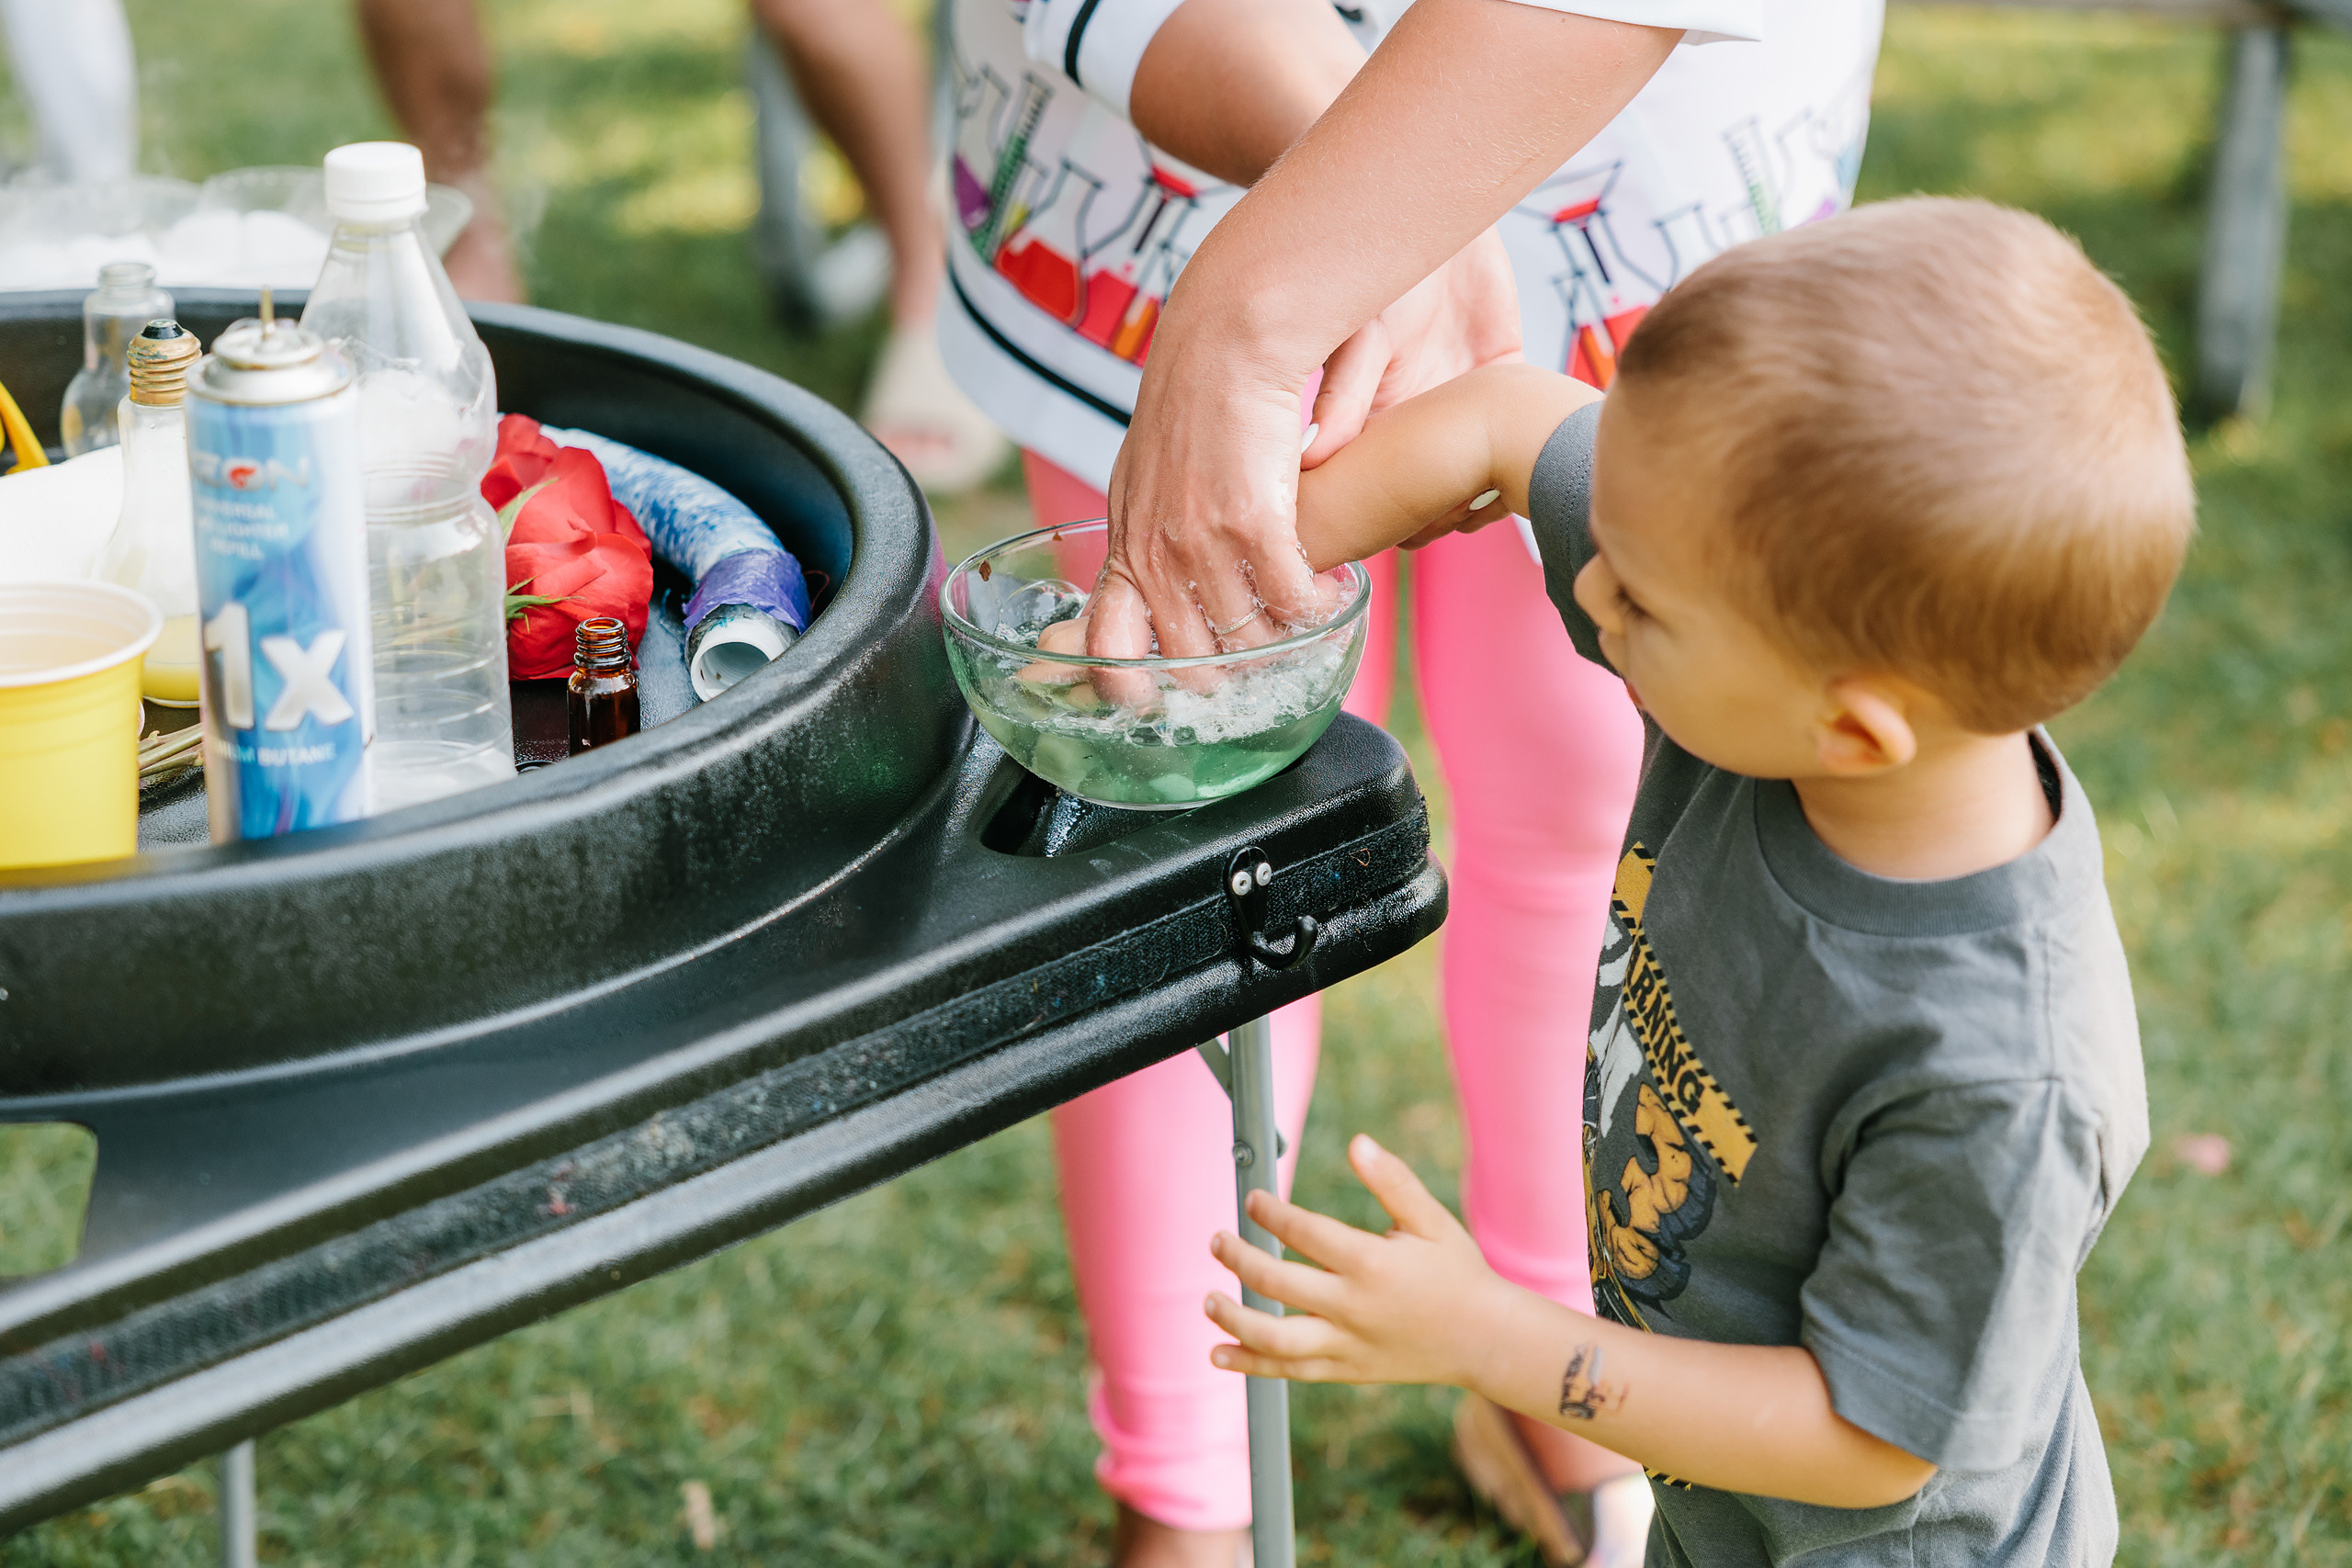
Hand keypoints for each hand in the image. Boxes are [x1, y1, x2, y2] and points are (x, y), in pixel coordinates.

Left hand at [1089, 234, 1518, 700]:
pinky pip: (1292, 600)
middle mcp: (1156, 552)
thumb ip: (1151, 535)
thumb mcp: (1148, 479)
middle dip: (1233, 675)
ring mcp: (1201, 540)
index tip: (1165, 700)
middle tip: (1267, 663)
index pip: (1107, 650)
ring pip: (1248, 640)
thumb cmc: (1194, 402)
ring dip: (1286, 641)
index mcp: (1127, 545)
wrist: (1223, 339)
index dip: (1131, 691)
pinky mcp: (1254, 519)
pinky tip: (1334, 591)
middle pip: (1189, 662)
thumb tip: (1162, 584)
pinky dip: (1319, 607)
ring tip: (1307, 621)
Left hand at [1205, 1134, 1517, 1390]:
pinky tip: (1219, 1353)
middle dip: (1239, 1259)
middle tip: (1217, 1241)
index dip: (1270, 1213)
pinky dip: (1250, 1365)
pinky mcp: (1345, 1370)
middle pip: (1277, 1283)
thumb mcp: (1431, 1220)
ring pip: (1275, 1339)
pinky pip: (1289, 1372)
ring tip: (1209, 1300)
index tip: (1254, 1200)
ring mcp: (1347, 1344)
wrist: (1485, 1340)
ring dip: (1234, 1319)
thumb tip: (1358, 1142)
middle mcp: (1354, 1307)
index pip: (1304, 1232)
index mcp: (1372, 1264)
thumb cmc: (1458, 1274)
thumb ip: (1392, 1181)